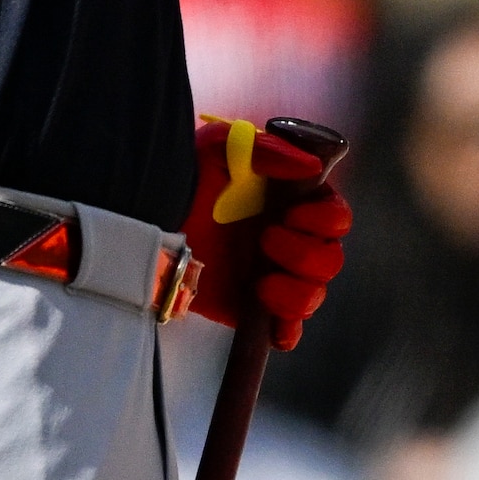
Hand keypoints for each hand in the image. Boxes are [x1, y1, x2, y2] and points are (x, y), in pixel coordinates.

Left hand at [186, 115, 352, 349]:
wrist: (142, 227)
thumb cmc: (183, 180)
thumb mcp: (218, 148)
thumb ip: (266, 149)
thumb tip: (309, 165)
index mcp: (291, 204)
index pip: (336, 216)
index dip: (325, 218)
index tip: (293, 213)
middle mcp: (290, 242)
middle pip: (331, 259)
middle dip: (305, 254)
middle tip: (266, 241)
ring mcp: (274, 278)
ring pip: (314, 296)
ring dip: (298, 292)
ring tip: (261, 284)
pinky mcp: (253, 311)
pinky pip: (287, 332)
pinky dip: (287, 331)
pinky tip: (275, 326)